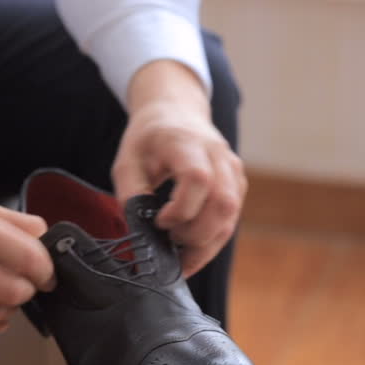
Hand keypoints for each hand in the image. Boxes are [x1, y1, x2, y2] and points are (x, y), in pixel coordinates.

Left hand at [113, 61, 246, 276]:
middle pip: (223, 203)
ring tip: (178, 251)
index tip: (159, 221)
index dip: (181, 210)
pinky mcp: (237, 185)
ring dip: (205, 243)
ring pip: (231, 216)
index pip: (198, 179)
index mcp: (186, 143)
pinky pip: (231, 220)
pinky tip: (190, 246)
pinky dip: (212, 240)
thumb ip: (131, 195)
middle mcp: (217, 154)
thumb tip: (142, 233)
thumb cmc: (149, 140)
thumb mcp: (127, 162)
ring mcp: (232, 170)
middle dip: (195, 235)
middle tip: (169, 241)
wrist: (176, 113)